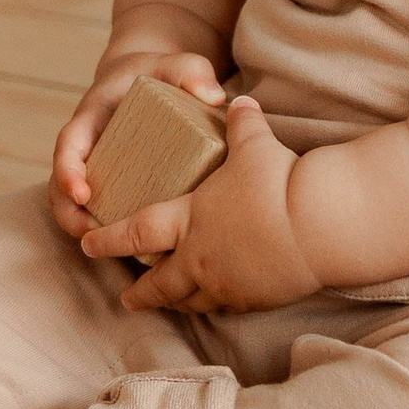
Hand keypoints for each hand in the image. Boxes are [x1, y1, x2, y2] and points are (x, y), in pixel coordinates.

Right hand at [49, 49, 227, 238]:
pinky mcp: (115, 185)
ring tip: (110, 249)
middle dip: (69, 212)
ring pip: (76, 204)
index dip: (68, 170)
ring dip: (84, 228)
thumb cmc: (159, 72)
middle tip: (90, 234)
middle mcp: (89, 147)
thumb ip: (193, 71)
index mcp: (92, 117)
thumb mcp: (176, 63)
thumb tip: (214, 96)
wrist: (150, 79)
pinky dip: (109, 231)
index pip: (69, 144)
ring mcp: (99, 169)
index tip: (81, 193)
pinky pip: (103, 211)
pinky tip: (135, 250)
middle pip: (62, 184)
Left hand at [83, 96, 324, 317]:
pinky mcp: (254, 299)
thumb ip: (241, 124)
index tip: (88, 244)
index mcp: (187, 219)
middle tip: (126, 298)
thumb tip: (237, 102)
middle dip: (140, 291)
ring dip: (175, 302)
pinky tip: (217, 300)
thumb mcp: (254, 144)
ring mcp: (225, 283)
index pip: (136, 232)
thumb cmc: (279, 183)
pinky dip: (215, 303)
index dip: (109, 239)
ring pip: (190, 300)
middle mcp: (198, 257)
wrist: (319, 225)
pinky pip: (226, 306)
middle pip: (159, 283)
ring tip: (168, 304)